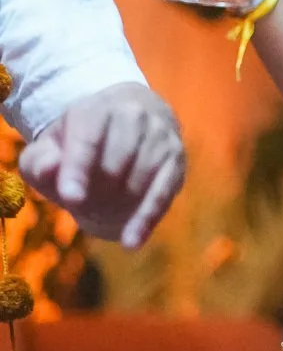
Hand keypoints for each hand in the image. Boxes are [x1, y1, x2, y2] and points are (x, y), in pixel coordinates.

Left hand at [20, 83, 184, 247]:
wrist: (128, 118)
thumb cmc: (80, 142)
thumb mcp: (51, 147)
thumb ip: (39, 161)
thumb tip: (50, 168)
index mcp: (96, 109)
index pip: (88, 137)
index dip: (78, 168)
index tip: (70, 198)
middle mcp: (133, 115)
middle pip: (116, 162)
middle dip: (97, 190)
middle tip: (82, 206)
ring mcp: (159, 135)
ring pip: (141, 178)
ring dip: (120, 204)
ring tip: (102, 216)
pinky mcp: (176, 158)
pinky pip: (164, 191)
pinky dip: (147, 218)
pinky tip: (130, 241)